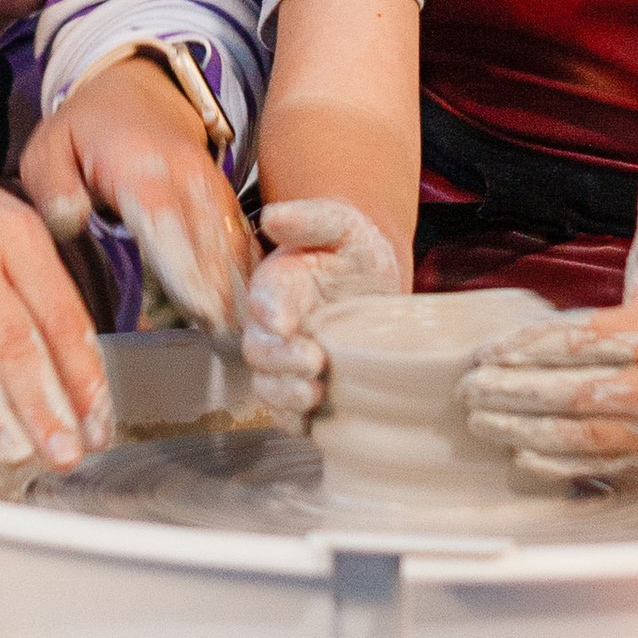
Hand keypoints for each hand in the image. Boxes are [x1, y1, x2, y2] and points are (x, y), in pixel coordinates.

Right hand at [0, 100, 105, 467]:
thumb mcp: (6, 229)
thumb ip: (41, 291)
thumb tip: (82, 378)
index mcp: (16, 233)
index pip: (61, 316)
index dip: (84, 379)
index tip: (99, 430)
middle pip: (12, 337)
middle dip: (44, 404)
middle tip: (66, 454)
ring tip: (11, 450)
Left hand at [22, 55, 255, 346]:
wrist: (139, 91)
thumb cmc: (86, 131)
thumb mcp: (49, 148)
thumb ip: (53, 188)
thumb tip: (69, 223)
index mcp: (139, 167)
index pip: (165, 220)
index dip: (184, 267)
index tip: (200, 310)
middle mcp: (187, 179)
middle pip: (210, 243)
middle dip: (222, 298)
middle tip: (231, 349)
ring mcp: (214, 190)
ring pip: (234, 248)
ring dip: (241, 295)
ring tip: (245, 345)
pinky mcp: (227, 203)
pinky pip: (243, 245)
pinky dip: (248, 281)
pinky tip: (251, 320)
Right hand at [242, 198, 401, 420]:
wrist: (379, 284)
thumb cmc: (356, 252)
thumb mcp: (343, 225)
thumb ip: (311, 218)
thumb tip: (272, 217)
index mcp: (279, 283)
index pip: (265, 297)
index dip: (270, 311)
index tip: (284, 321)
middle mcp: (275, 325)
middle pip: (259, 348)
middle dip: (279, 359)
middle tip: (313, 361)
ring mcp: (287, 358)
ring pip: (267, 384)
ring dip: (284, 394)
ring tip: (313, 392)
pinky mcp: (305, 386)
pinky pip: (287, 412)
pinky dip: (294, 420)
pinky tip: (312, 420)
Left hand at [460, 144, 637, 465]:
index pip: (585, 342)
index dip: (533, 348)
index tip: (487, 350)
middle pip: (577, 394)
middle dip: (516, 394)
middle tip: (466, 388)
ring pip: (583, 436)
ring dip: (526, 433)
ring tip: (478, 421)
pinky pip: (599, 464)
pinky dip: (558, 465)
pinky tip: (517, 457)